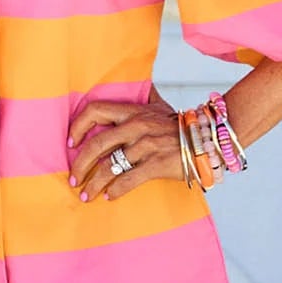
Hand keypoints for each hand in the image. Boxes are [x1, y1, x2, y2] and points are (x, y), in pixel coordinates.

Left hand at [66, 95, 185, 200]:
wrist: (210, 139)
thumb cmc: (183, 128)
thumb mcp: (161, 107)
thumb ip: (146, 98)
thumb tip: (143, 86)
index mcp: (133, 112)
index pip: (95, 110)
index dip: (78, 127)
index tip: (71, 144)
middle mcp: (137, 126)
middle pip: (96, 144)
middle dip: (79, 165)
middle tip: (73, 179)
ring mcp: (147, 145)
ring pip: (109, 166)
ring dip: (93, 184)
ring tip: (86, 195)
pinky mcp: (157, 164)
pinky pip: (128, 180)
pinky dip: (114, 191)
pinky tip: (109, 197)